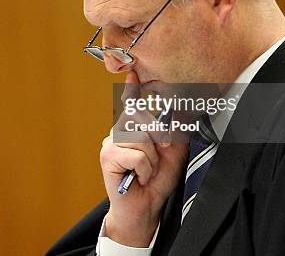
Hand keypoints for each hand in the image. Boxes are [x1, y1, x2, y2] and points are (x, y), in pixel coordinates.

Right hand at [100, 71, 188, 246]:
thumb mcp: (173, 155)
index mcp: (133, 130)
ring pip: (141, 138)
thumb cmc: (155, 183)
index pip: (131, 104)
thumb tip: (177, 113)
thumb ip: (174, 134)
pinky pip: (136, 154)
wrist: (143, 210)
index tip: (132, 73)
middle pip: (141, 118)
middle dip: (158, 137)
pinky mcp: (107, 157)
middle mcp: (118, 133)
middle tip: (160, 155)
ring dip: (151, 159)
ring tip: (146, 172)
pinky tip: (137, 178)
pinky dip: (144, 169)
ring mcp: (110, 143)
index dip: (132, 88)